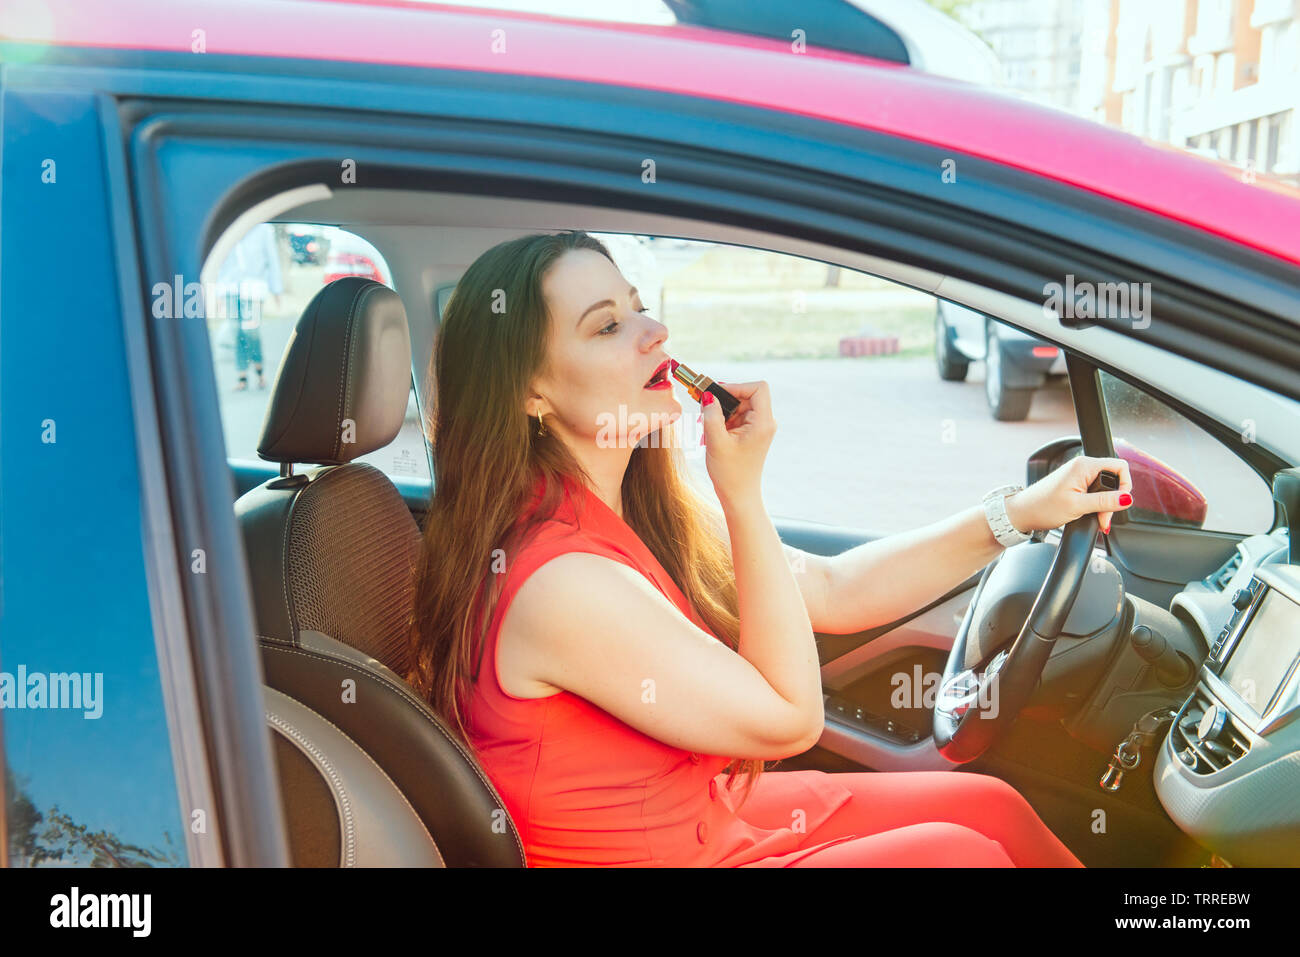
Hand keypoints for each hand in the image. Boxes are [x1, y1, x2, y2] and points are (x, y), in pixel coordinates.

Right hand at [699, 380, 774, 506]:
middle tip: (704, 408)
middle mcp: (765, 422)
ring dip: (721, 412)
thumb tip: (708, 395)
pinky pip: (737, 417)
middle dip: (724, 400)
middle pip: (747, 395)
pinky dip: (723, 421)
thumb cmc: (730, 473)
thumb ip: (711, 415)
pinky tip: (712, 434)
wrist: (739, 495)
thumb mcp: (716, 441)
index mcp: (763, 423)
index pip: (757, 388)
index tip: (716, 394)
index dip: (736, 386)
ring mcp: (759, 428)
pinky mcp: (751, 433)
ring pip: (739, 406)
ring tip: (706, 428)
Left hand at [1004, 455, 1133, 534]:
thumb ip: (1104, 501)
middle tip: (1103, 519)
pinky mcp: (1075, 485)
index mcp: (1084, 465)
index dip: (1124, 486)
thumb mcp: (1078, 506)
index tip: (1118, 504)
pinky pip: (1094, 492)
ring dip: (1103, 506)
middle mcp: (1082, 466)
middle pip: (1113, 480)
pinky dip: (1096, 505)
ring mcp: (1078, 475)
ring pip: (1105, 489)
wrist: (1023, 513)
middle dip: (1112, 501)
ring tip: (1096, 520)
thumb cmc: (1043, 507)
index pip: (1120, 467)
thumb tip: (1127, 498)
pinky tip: (1091, 516)